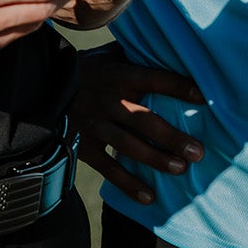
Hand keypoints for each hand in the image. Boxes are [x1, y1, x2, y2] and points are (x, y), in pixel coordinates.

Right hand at [68, 45, 204, 205]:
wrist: (42, 85)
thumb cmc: (86, 70)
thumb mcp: (107, 56)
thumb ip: (134, 56)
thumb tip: (167, 50)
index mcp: (118, 75)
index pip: (154, 79)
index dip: (179, 87)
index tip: (205, 98)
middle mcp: (108, 100)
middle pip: (145, 120)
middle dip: (173, 137)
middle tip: (198, 152)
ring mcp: (95, 124)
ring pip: (128, 145)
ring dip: (156, 159)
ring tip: (180, 169)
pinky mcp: (84, 145)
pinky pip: (107, 167)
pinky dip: (128, 184)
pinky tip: (149, 197)